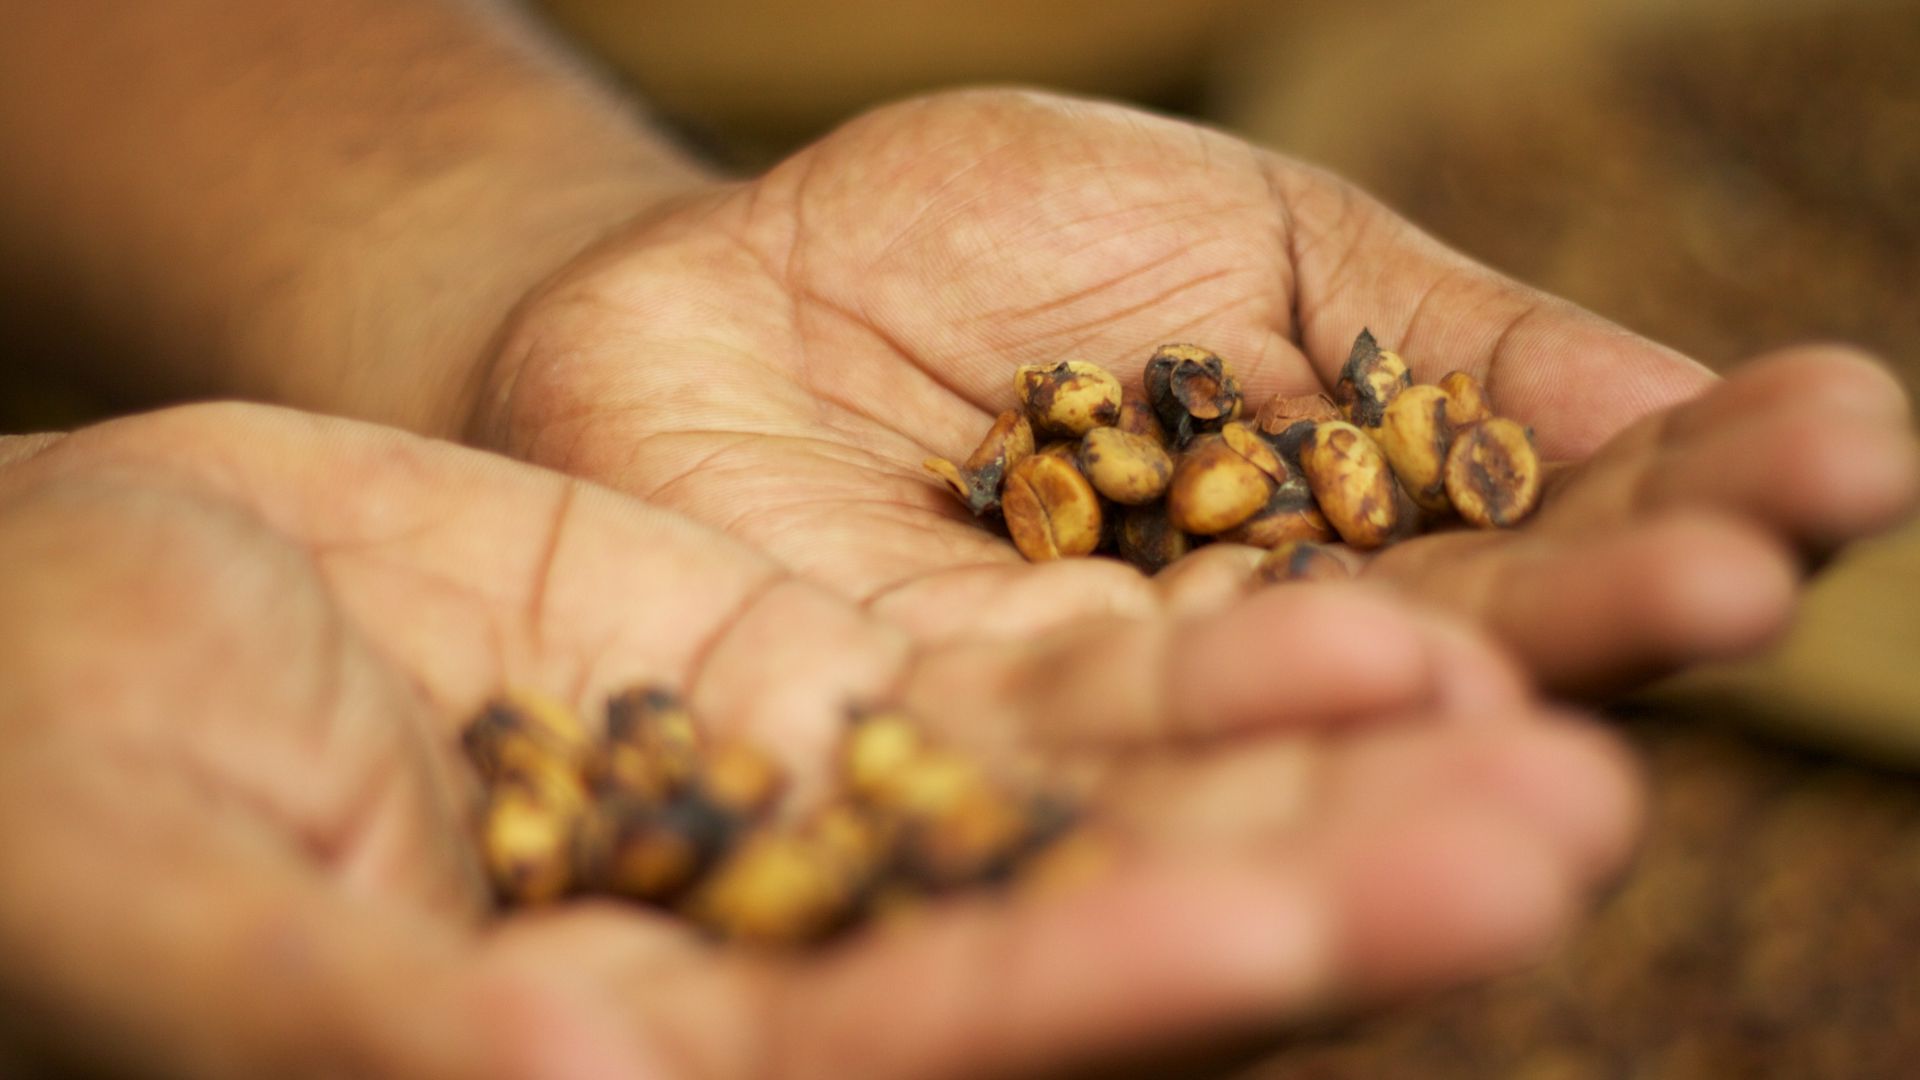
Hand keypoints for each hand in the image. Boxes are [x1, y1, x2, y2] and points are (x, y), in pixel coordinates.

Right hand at [0, 404, 1633, 1078]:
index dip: (1101, 996)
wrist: (57, 601)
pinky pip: (1034, 677)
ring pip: (1099, 809)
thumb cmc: (39, 769)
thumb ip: (356, 1028)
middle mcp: (761, 986)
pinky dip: (1191, 646)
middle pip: (1077, 956)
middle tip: (1560, 825)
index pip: (907, 1072)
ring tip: (1544, 711)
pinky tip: (1366, 598)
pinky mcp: (806, 685)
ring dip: (1313, 763)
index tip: (1302, 924)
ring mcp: (802, 827)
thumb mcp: (164, 907)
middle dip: (1311, 895)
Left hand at [475, 90, 1917, 694]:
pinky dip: (1227, 757)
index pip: (1540, 535)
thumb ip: (1439, 344)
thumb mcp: (1239, 246)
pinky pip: (1093, 766)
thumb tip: (1702, 409)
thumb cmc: (969, 256)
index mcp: (1338, 549)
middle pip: (1445, 672)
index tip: (1851, 443)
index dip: (1690, 494)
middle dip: (1600, 630)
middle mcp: (1243, 676)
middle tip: (1760, 581)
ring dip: (1445, 753)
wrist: (707, 292)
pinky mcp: (939, 768)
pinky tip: (1367, 728)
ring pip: (1291, 761)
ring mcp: (1101, 739)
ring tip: (1598, 729)